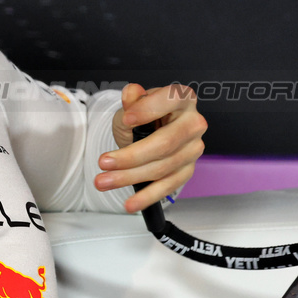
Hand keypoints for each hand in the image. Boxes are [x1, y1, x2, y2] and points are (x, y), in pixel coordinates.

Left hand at [99, 83, 206, 212]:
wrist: (150, 132)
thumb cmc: (143, 116)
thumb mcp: (132, 105)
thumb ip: (132, 100)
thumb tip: (131, 95)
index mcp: (182, 98)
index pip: (168, 101)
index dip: (148, 111)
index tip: (126, 120)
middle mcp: (194, 123)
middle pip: (165, 143)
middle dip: (131, 156)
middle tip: (103, 162)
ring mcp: (193, 149)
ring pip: (162, 168)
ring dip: (130, 177)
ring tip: (104, 181)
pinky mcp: (188, 169)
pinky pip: (168, 186)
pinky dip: (147, 196)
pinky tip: (131, 203)